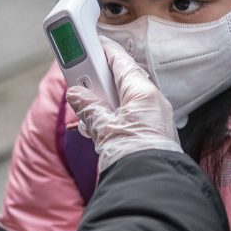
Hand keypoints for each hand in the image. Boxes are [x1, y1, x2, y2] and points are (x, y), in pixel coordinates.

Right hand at [67, 37, 180, 172]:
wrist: (152, 187)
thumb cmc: (135, 156)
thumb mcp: (104, 128)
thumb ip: (89, 108)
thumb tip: (77, 95)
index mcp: (143, 94)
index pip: (122, 62)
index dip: (105, 51)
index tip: (91, 44)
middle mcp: (153, 103)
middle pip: (122, 81)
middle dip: (99, 81)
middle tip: (80, 79)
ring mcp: (154, 119)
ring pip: (124, 100)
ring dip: (103, 102)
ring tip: (85, 109)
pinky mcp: (152, 134)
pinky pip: (129, 116)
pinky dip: (112, 116)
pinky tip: (97, 127)